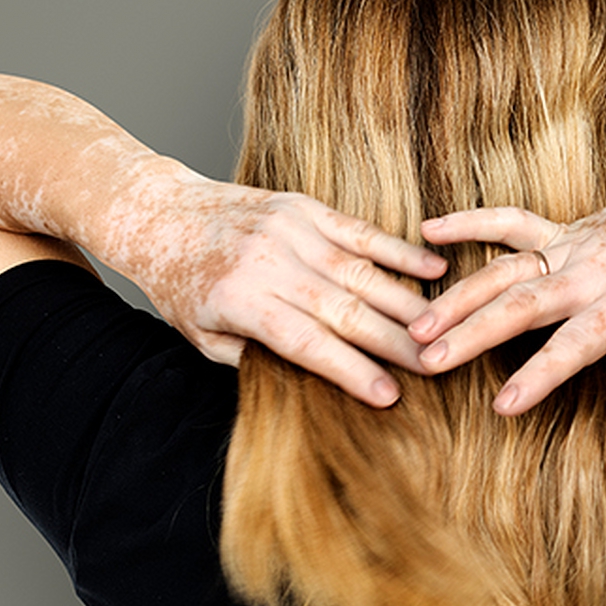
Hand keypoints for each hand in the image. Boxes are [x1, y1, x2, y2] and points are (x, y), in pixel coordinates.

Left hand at [102, 165, 447, 406]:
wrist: (160, 214)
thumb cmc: (182, 286)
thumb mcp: (204, 338)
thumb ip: (258, 358)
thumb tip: (317, 382)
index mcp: (243, 302)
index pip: (308, 344)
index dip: (351, 372)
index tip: (390, 397)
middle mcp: (271, 264)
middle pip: (345, 310)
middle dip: (395, 342)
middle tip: (436, 367)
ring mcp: (291, 231)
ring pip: (362, 272)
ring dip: (407, 303)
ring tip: (444, 328)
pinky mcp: (304, 208)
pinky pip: (360, 232)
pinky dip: (400, 252)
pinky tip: (434, 271)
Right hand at [408, 154, 605, 415]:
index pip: (576, 343)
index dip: (539, 374)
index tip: (502, 405)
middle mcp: (591, 270)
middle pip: (521, 305)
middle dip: (471, 334)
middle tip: (428, 361)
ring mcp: (573, 245)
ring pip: (504, 269)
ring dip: (458, 296)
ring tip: (418, 324)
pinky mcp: (566, 229)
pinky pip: (509, 223)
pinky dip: (469, 224)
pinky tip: (429, 230)